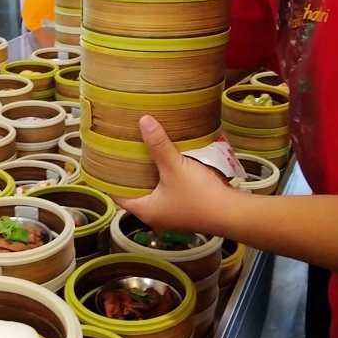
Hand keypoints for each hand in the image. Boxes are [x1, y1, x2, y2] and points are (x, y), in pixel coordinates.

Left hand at [114, 115, 233, 234]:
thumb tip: (143, 121)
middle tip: (124, 154)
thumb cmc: (200, 196)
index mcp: (146, 211)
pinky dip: (165, 180)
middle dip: (131, 176)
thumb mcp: (175, 167)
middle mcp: (156, 217)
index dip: (109, 181)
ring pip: (154, 194)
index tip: (104, 164)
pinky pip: (170, 193)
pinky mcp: (187, 210)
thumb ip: (158, 145)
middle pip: (136, 194)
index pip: (118, 197)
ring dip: (150, 178)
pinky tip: (169, 164)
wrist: (232, 213)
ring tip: (144, 155)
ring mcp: (173, 215)